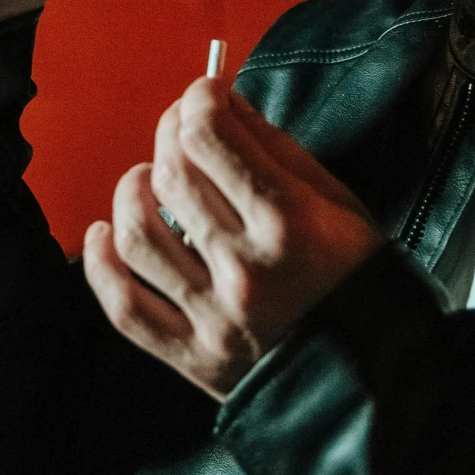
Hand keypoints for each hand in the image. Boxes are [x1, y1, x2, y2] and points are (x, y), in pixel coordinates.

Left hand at [83, 75, 379, 399]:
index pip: (209, 137)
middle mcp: (246, 269)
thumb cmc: (357, 282)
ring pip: (138, 234)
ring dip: (132, 192)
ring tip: (146, 181)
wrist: (373, 380)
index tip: (205, 94)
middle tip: (181, 129)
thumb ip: (275, 149)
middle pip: (172, 175)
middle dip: (170, 134)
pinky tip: (104, 235)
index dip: (197, 100)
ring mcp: (214, 317)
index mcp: (289, 223)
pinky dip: (101, 264)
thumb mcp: (337, 204)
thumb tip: (224, 102)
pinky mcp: (192, 356)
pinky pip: (124, 306)